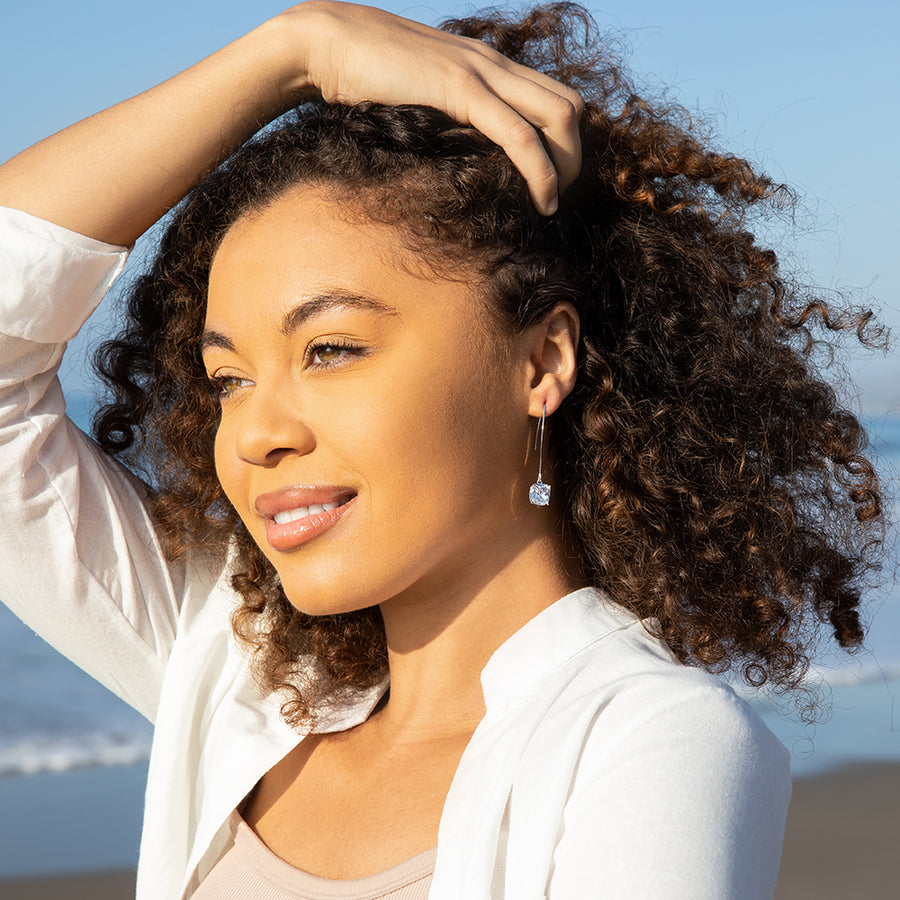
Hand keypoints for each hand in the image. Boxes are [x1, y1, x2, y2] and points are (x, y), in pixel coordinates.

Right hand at [281, 2, 583, 213]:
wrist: (324, 44)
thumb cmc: (361, 77)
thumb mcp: (416, 96)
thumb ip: (445, 115)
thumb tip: (456, 154)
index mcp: (486, 64)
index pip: (554, 97)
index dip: (564, 143)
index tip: (549, 182)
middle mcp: (493, 62)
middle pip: (570, 107)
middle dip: (574, 158)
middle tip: (557, 197)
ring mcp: (480, 72)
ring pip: (559, 116)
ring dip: (566, 167)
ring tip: (551, 203)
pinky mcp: (461, 90)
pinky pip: (519, 134)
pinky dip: (540, 171)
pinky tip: (540, 200)